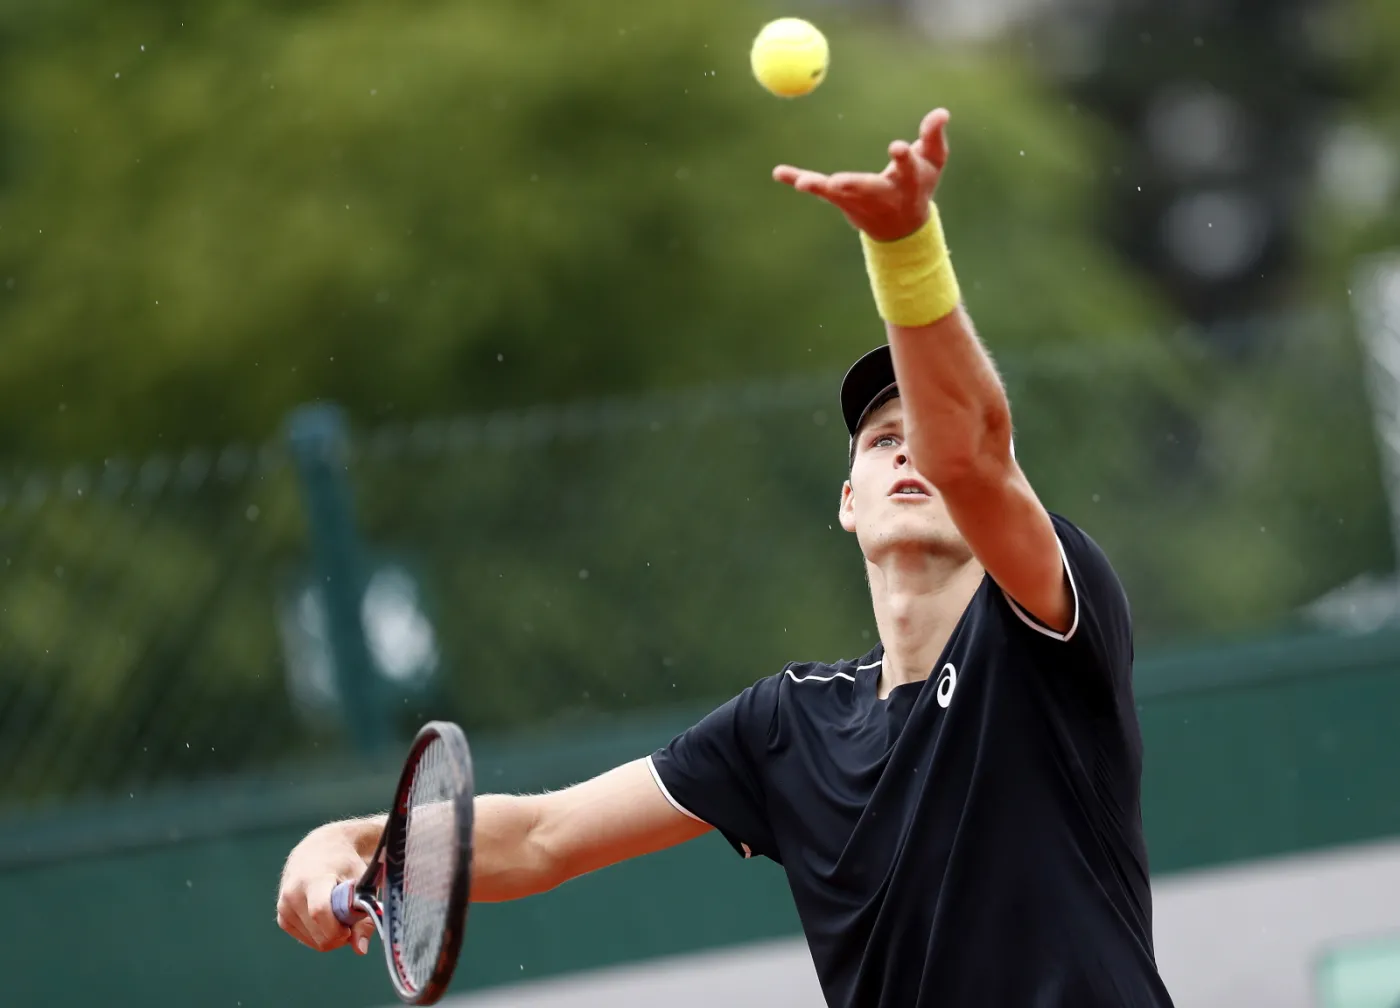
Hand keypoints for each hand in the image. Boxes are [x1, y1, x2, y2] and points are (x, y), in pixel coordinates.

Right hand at [276, 823, 375, 954]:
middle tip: (352, 916)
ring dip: (332, 934)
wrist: (320, 848)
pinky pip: (307, 939)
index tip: (352, 926)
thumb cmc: (345, 863)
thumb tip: (360, 950)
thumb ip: (364, 915)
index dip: (339, 928)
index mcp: (312, 879)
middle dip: (342, 933)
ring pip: (315, 941)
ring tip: (340, 911)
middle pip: (320, 933)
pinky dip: (322, 934)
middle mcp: (292, 893)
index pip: (320, 912)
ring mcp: (284, 907)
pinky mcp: (282, 918)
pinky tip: (328, 916)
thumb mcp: (361, 882)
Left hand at [773, 108, 950, 242]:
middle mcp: (882, 194)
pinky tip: (779, 173)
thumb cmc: (919, 185)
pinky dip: (798, 180)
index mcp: (908, 182)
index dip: (904, 158)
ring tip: (803, 182)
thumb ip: (933, 136)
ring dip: (820, 187)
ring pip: (837, 195)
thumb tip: (941, 112)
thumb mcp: (932, 162)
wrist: (901, 227)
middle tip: (838, 182)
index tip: (897, 146)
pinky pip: (819, 191)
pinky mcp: (841, 201)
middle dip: (853, 184)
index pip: (908, 169)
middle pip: (867, 188)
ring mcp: (858, 200)